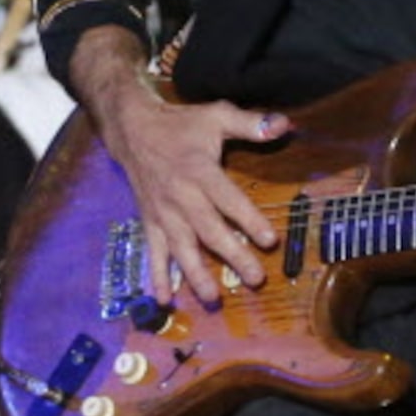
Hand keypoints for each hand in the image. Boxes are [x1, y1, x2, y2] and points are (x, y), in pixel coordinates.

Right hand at [74, 29, 289, 303]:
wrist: (131, 130)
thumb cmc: (180, 125)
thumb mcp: (216, 115)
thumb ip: (250, 123)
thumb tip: (284, 124)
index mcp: (199, 172)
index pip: (228, 200)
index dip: (249, 220)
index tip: (269, 240)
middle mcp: (180, 197)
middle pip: (209, 230)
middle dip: (232, 255)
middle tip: (256, 278)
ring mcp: (163, 213)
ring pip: (181, 248)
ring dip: (196, 274)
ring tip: (213, 298)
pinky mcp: (149, 222)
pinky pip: (154, 252)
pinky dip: (158, 277)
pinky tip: (165, 300)